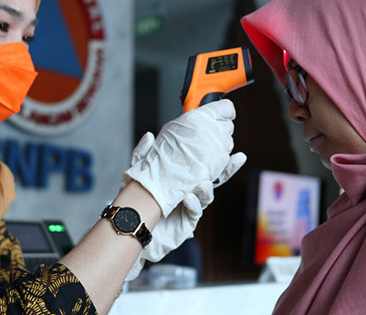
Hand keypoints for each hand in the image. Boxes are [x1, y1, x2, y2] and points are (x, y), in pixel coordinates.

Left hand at [122, 116, 245, 279]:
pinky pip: (194, 212)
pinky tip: (189, 198)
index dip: (215, 154)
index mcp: (182, 179)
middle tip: (235, 158)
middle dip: (227, 169)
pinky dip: (194, 204)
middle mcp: (190, 192)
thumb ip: (143, 157)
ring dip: (207, 189)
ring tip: (203, 183)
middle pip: (214, 179)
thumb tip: (149, 136)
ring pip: (207, 196)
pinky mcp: (186, 223)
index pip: (202, 164)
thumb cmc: (136, 204)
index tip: (227, 140)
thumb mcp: (138, 176)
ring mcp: (190, 208)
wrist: (130, 229)